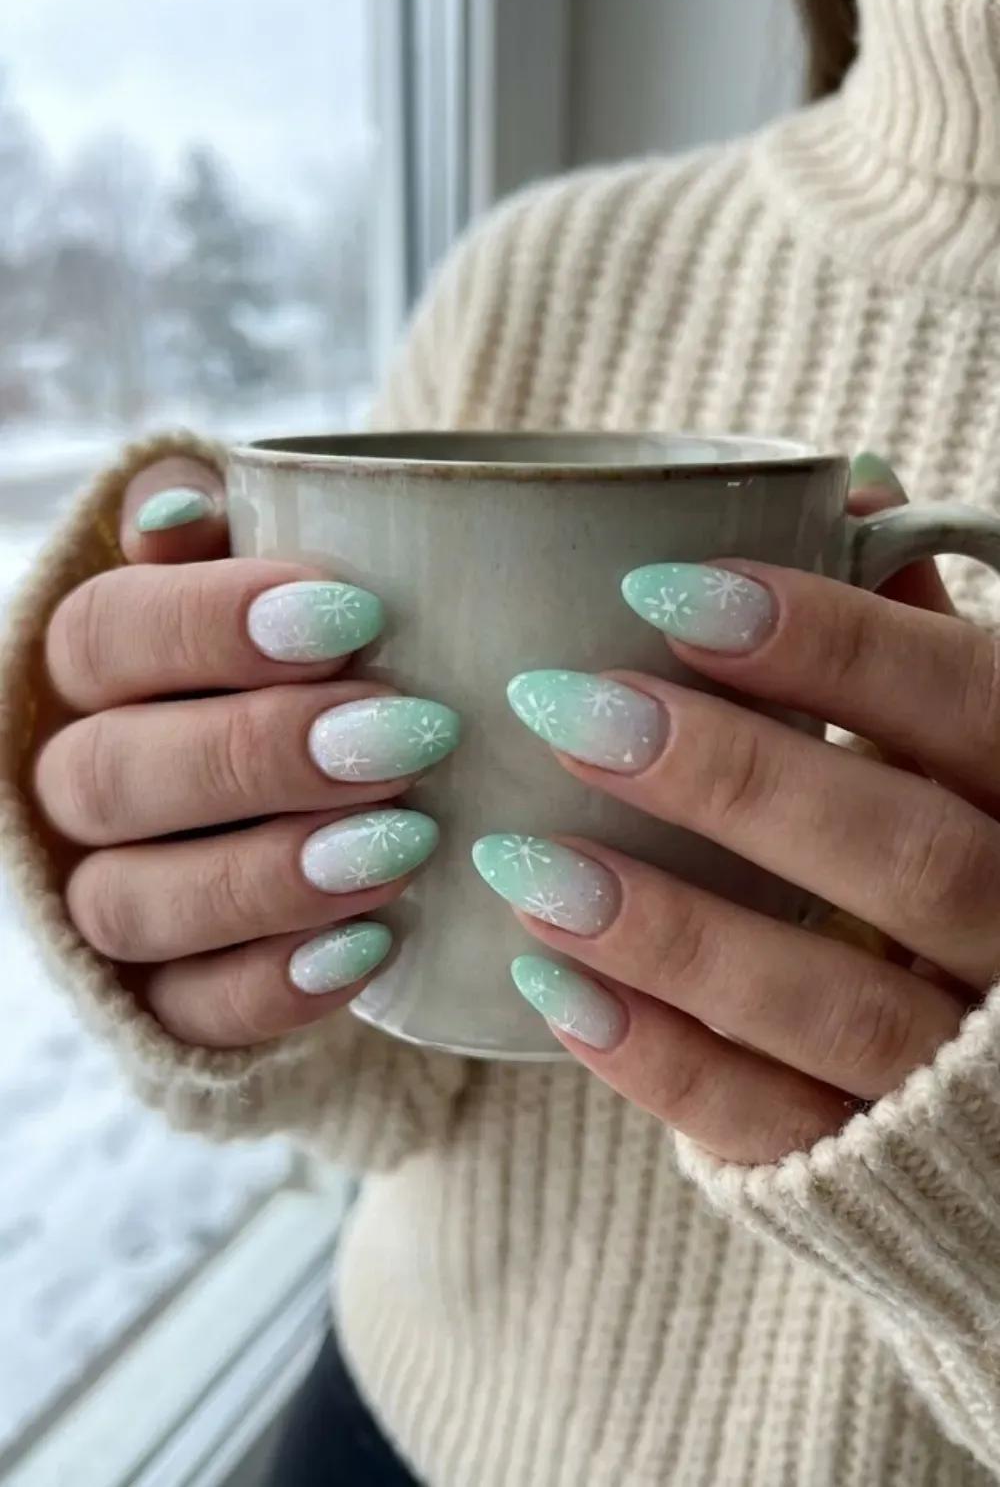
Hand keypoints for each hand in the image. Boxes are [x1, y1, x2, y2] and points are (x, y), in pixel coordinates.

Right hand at [35, 460, 459, 1047]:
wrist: (315, 796)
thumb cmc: (305, 661)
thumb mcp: (272, 583)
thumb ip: (227, 534)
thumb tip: (185, 504)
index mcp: (96, 668)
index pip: (104, 636)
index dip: (212, 625)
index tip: (356, 614)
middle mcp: (81, 786)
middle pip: (113, 775)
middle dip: (258, 755)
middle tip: (403, 735)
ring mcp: (110, 899)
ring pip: (133, 904)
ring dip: (266, 877)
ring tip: (403, 844)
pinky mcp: (162, 998)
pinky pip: (188, 1012)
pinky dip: (274, 987)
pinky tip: (371, 950)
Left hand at [474, 488, 999, 1164]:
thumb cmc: (991, 865)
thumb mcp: (987, 757)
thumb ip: (926, 646)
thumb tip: (847, 490)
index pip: (975, 712)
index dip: (835, 646)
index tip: (668, 591)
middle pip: (907, 858)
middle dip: (732, 780)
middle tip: (569, 708)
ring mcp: (967, 1078)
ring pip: (839, 1009)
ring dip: (672, 931)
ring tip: (525, 858)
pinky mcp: (881, 1175)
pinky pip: (776, 1132)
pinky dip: (661, 1061)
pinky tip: (554, 983)